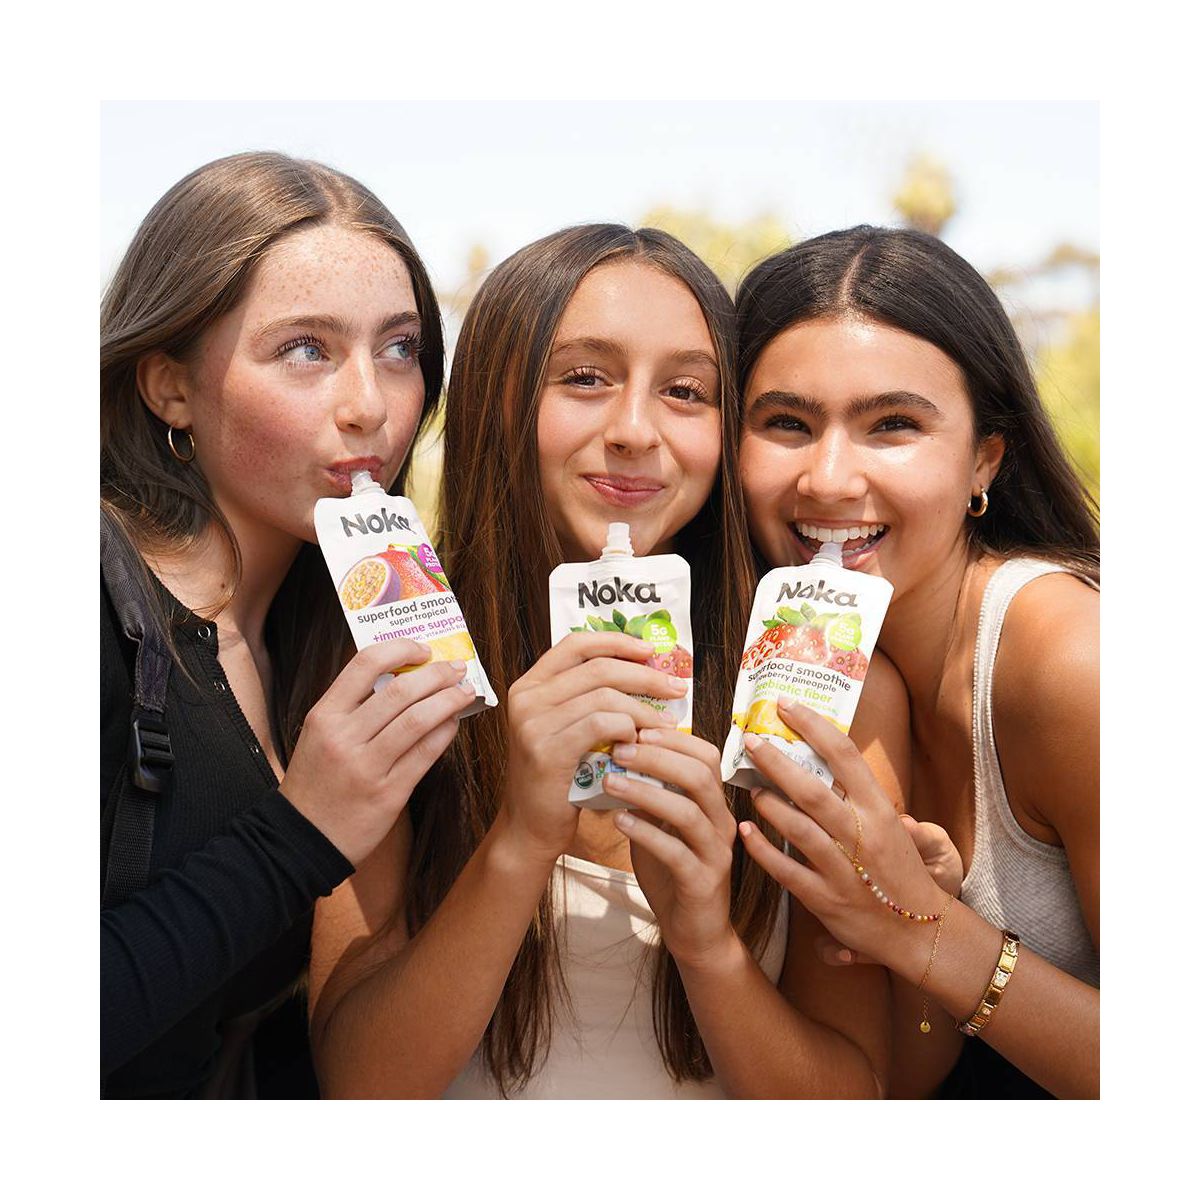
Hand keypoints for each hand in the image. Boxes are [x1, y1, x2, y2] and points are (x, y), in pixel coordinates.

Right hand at [280, 640, 476, 864]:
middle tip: (456, 668)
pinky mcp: (388, 794)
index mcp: (324, 716)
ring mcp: (366, 767)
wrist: (302, 839)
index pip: (365, 664)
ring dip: (448, 700)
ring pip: (418, 720)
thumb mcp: (319, 736)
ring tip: (464, 692)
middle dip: (437, 674)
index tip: (424, 649)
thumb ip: (353, 707)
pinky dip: (445, 733)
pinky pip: (425, 754)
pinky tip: (454, 723)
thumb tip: (404, 677)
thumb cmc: (316, 782)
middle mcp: (344, 738)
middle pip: (400, 691)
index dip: (401, 649)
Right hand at [498, 633, 683, 863]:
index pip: (576, 644)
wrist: (532, 826)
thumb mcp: (567, 728)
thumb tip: (647, 671)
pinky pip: (601, 724)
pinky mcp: (546, 749)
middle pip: (598, 668)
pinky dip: (628, 729)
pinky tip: (639, 742)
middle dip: (644, 676)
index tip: (650, 651)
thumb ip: (590, 699)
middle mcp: (526, 697)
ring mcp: (532, 723)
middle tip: (675, 688)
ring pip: (604, 696)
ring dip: (643, 709)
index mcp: (530, 685)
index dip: (616, 642)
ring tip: (664, 725)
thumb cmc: (560, 777)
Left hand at [605, 729, 737, 970]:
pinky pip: (676, 852)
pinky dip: (646, 833)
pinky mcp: (702, 882)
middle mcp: (721, 822)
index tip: (635, 728)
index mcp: (714, 802)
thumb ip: (648, 794)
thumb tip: (614, 755)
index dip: (673, 738)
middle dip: (658, 757)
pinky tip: (619, 822)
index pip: (705, 754)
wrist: (695, 932)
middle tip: (618, 749)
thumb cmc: (673, 871)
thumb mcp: (659, 825)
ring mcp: (715, 852)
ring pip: (688, 811)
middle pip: (699, 775)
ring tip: (611, 782)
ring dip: (647, 792)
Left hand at [736, 698, 949, 979]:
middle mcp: (863, 836)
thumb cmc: (898, 869)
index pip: (845, 755)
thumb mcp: (887, 824)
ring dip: (769, 806)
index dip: (813, 726)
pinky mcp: (827, 901)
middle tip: (750, 740)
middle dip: (778, 762)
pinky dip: (763, 850)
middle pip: (814, 791)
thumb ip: (856, 794)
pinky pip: (787, 872)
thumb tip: (820, 755)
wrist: (920, 931)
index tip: (785, 704)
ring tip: (749, 787)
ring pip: (800, 830)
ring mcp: (845, 871)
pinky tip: (743, 832)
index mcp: (880, 810)